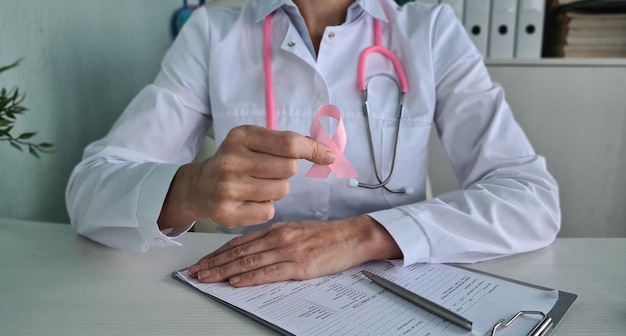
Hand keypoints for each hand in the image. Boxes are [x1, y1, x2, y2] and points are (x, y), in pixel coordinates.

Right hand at [158, 125, 334, 228]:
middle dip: (287, 171)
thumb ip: (287, 143)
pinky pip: (268, 212)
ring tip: (258, 186)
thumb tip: (326, 150)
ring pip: (281, 191)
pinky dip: (265, 208)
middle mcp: (231, 160)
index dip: (313, 149)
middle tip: (270, 171)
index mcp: (240, 136)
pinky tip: (249, 201)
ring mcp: (227, 188)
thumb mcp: (255, 141)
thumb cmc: (237, 161)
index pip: (289, 143)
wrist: (201, 186)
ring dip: (277, 190)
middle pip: (289, 168)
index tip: (328, 156)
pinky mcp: (227, 213)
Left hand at [187, 215, 402, 286]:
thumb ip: (275, 239)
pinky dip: (249, 277)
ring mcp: (287, 251)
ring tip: (207, 278)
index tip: (203, 261)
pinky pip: (269, 272)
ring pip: (248, 261)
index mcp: (276, 229)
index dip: (218, 252)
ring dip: (224, 271)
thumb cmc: (327, 236)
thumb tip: (254, 251)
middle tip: (195, 271)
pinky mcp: (299, 265)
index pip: (239, 241)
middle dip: (214, 263)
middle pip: (238, 251)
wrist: (352, 237)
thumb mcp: (296, 232)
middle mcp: (278, 237)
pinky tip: (236, 281)